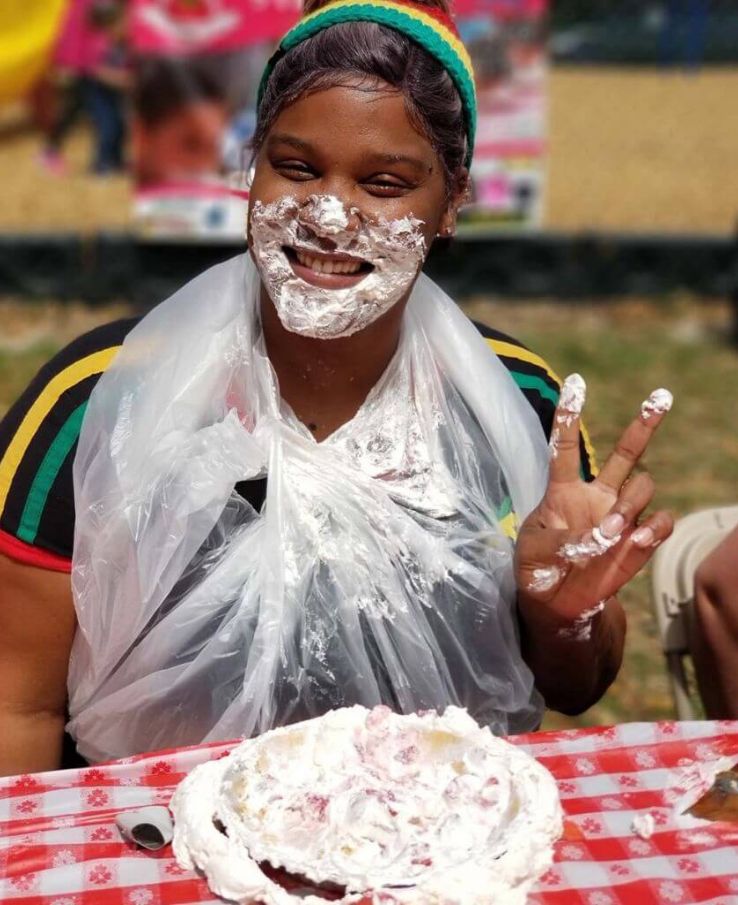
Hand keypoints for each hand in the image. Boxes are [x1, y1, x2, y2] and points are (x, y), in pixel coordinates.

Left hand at [515, 375, 673, 623]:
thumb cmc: (537, 568)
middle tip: (661, 396)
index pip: (564, 447)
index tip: (576, 383)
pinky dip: (654, 527)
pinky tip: (638, 538)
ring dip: (630, 505)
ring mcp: (621, 516)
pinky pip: (660, 523)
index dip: (569, 416)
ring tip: (609, 531)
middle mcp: (597, 496)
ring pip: (643, 487)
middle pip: (627, 453)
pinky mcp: (639, 541)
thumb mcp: (533, 548)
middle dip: (645, 423)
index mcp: (562, 491)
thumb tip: (604, 533)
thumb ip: (564, 537)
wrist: (556, 603)